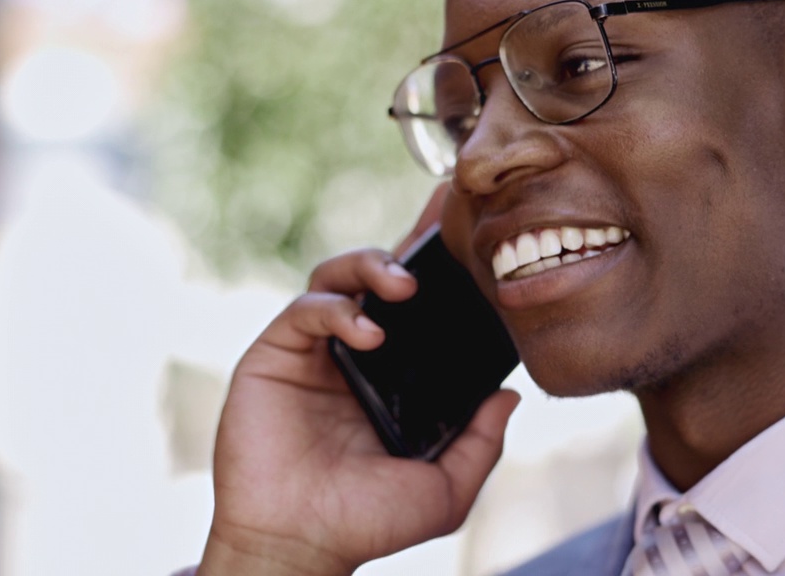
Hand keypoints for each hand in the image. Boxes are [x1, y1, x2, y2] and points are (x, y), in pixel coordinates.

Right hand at [198, 246, 520, 575]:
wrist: (300, 543)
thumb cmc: (367, 524)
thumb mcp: (444, 488)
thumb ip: (481, 443)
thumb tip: (510, 395)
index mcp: (391, 377)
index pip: (417, 309)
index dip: (439, 271)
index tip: (468, 240)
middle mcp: (352, 356)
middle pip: (376, 277)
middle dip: (407, 250)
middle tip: (438, 241)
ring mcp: (312, 352)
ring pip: (336, 277)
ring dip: (371, 265)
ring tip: (403, 284)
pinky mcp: (274, 354)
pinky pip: (304, 309)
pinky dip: (337, 309)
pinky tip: (368, 331)